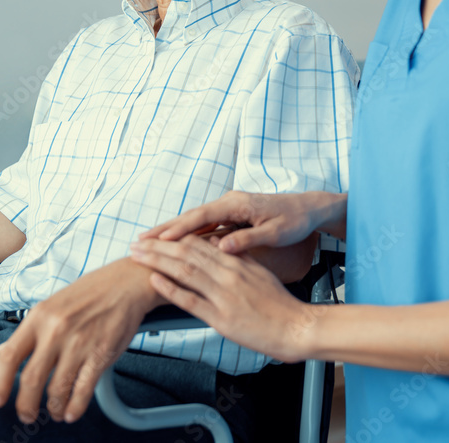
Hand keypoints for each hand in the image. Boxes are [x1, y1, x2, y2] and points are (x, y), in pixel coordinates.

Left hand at [0, 258, 162, 424]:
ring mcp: (79, 343)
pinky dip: (75, 407)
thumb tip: (4, 353)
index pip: (10, 355)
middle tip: (27, 415)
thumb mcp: (52, 305)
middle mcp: (56, 330)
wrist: (125, 283)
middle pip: (31, 379)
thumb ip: (29, 331)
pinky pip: (83, 389)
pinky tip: (71, 412)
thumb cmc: (89, 293)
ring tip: (54, 412)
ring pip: (57, 389)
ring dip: (53, 408)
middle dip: (25, 405)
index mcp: (39, 317)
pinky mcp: (101, 353)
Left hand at [130, 235, 318, 363]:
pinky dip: (171, 289)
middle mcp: (228, 274)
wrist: (296, 327)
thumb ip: (238, 259)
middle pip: (187, 254)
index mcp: (237, 262)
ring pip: (185, 271)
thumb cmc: (279, 303)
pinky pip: (191, 300)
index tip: (156, 235)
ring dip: (158, 262)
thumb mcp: (259, 273)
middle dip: (158, 246)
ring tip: (138, 255)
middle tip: (137, 242)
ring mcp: (224, 295)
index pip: (199, 243)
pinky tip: (155, 281)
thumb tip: (219, 246)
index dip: (175, 238)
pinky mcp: (221, 317)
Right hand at [139, 190, 345, 253]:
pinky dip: (188, 234)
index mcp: (237, 205)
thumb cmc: (295, 220)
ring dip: (173, 232)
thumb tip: (222, 246)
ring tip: (150, 243)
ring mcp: (229, 207)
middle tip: (140, 241)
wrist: (309, 208)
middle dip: (165, 229)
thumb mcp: (276, 232)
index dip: (177, 230)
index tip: (157, 241)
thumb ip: (248, 239)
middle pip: (191, 217)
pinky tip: (176, 244)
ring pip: (195, 221)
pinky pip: (205, 225)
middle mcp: (230, 202)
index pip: (200, 218)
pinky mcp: (232, 214)